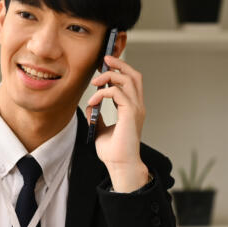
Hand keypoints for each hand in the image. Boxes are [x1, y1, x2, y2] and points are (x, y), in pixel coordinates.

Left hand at [86, 54, 149, 191]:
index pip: (132, 81)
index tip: (104, 66)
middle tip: (104, 60)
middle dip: (119, 64)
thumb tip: (90, 106)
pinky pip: (117, 93)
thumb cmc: (113, 152)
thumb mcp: (101, 129)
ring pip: (128, 80)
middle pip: (134, 75)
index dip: (120, 70)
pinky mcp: (130, 114)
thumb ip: (97, 116)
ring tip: (95, 81)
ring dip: (109, 76)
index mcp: (133, 109)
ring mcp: (136, 109)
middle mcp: (137, 106)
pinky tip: (92, 101)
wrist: (120, 166)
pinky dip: (103, 93)